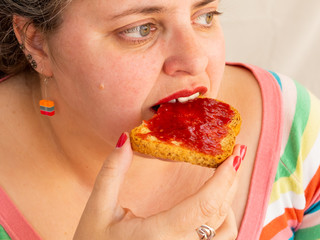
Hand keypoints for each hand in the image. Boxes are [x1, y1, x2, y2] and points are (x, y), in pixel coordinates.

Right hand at [73, 133, 244, 239]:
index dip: (224, 178)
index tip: (235, 154)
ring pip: (227, 233)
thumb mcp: (98, 210)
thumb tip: (126, 140)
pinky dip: (223, 221)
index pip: (204, 204)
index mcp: (159, 235)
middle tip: (236, 155)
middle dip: (231, 181)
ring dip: (229, 201)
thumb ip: (111, 173)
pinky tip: (212, 206)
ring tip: (224, 177)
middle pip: (220, 214)